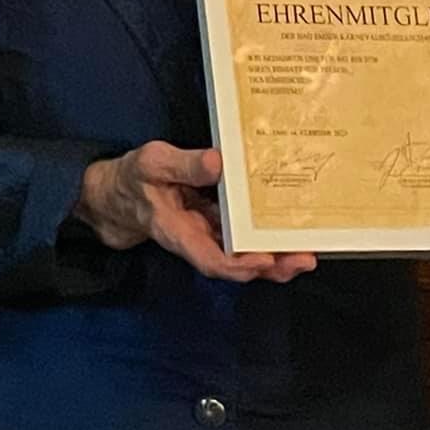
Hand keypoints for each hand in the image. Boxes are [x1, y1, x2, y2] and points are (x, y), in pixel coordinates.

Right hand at [76, 142, 316, 284]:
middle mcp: (197, 240)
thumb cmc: (135, 178)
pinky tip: (288, 229)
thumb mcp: (151, 163)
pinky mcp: (215, 225)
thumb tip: (217, 163)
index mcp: (177, 232)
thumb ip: (182, 165)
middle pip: (236, 265)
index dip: (239, 265)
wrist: (121, 194)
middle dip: (272, 267)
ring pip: (244, 254)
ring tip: (308, 252)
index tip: (265, 259)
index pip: (210, 259)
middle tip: (305, 259)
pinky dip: (264, 236)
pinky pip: (242, 237)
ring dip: (276, 256)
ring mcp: (208, 235)